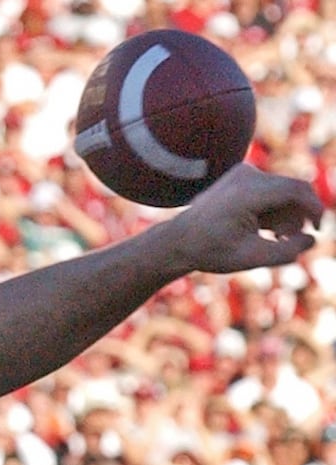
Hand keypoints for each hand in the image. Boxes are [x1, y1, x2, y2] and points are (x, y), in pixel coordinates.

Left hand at [167, 164, 322, 273]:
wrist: (178, 241)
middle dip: (297, 216)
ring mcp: (243, 173)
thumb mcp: (250, 258)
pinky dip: (274, 209)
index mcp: (247, 192)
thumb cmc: (210, 251)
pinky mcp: (242, 176)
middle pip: (292, 191)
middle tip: (285, 240)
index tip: (318, 229)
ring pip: (283, 191)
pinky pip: (272, 190)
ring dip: (285, 214)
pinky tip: (267, 229)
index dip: (315, 209)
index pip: (297, 190)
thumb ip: (285, 252)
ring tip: (272, 236)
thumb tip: (312, 239)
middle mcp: (246, 175)